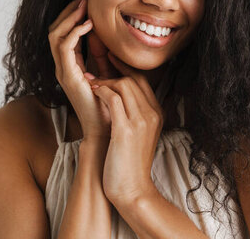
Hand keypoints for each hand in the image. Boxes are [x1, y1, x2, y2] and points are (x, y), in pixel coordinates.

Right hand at [47, 0, 114, 140]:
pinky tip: (87, 24)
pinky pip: (64, 48)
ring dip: (69, 17)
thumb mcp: (107, 74)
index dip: (73, 14)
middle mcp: (62, 67)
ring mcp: (62, 71)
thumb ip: (104, 57)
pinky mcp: (67, 77)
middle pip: (55, 29)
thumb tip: (107, 37)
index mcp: (71, 65)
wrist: (107, 130)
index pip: (65, 32)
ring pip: (55, 35)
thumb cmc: (110, 105)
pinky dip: (74, 33)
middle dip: (69, 10)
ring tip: (84, 4)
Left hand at [87, 52, 162, 206]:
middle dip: (115, 68)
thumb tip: (118, 98)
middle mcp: (152, 114)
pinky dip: (102, 91)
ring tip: (92, 83)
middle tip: (97, 66)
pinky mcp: (126, 130)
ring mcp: (141, 121)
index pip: (143, 81)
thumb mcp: (138, 135)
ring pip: (124, 85)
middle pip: (135, 79)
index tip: (112, 59)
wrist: (132, 190)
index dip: (126, 68)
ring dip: (105, 81)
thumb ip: (134, 115)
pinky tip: (93, 92)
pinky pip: (114, 99)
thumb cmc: (129, 163)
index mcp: (157, 114)